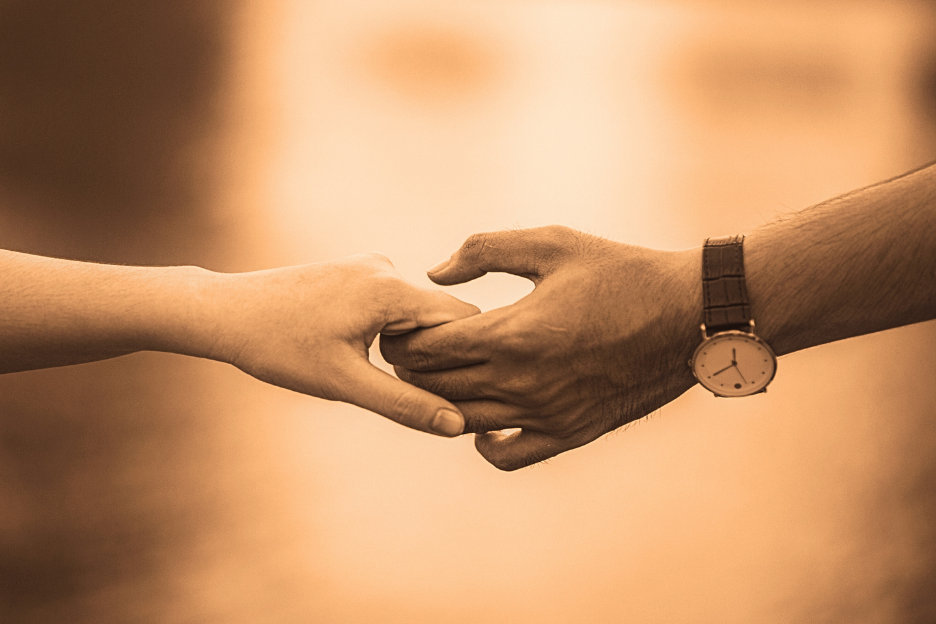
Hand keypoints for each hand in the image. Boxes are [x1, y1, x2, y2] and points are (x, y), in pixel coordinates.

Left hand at [202, 253, 479, 435]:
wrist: (225, 312)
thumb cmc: (279, 348)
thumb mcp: (344, 383)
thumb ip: (405, 404)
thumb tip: (457, 425)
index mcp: (391, 288)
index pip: (463, 320)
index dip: (466, 358)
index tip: (455, 392)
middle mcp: (386, 267)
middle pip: (441, 316)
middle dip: (435, 355)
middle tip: (409, 391)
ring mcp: (369, 266)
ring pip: (416, 312)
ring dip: (410, 345)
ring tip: (370, 371)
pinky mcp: (354, 272)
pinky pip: (393, 304)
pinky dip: (390, 331)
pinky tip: (354, 352)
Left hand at [380, 226, 701, 468]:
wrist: (686, 316)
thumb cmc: (619, 272)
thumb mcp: (552, 243)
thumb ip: (485, 250)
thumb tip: (435, 273)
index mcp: (512, 333)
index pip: (427, 348)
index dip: (403, 337)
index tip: (400, 325)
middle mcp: (522, 382)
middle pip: (435, 387)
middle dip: (410, 368)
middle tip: (407, 350)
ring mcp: (544, 414)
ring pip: (461, 421)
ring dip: (438, 401)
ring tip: (436, 378)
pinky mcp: (568, 433)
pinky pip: (506, 455)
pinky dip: (483, 443)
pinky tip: (483, 421)